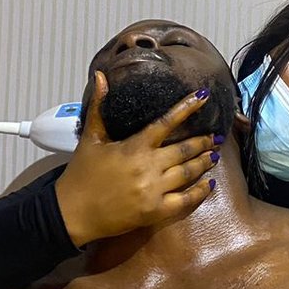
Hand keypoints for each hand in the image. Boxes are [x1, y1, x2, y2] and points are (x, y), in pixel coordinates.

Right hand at [55, 72, 220, 246]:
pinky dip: (200, 192)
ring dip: (204, 162)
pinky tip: (209, 184)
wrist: (72, 212)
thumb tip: (100, 76)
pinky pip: (185, 200)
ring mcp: (153, 190)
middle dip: (203, 142)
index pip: (166, 122)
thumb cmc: (81, 173)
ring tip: (215, 155)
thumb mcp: (90, 137)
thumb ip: (99, 105)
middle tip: (215, 136)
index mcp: (134, 146)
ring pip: (188, 173)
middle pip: (184, 150)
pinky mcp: (155, 212)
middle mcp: (148, 166)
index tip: (203, 97)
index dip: (186, 108)